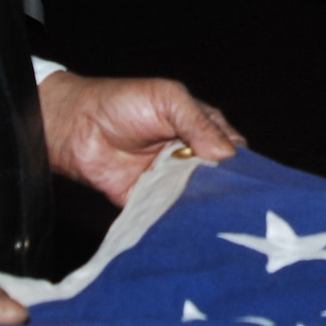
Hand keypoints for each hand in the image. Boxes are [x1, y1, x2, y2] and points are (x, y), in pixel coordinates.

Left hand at [38, 71, 244, 204]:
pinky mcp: (148, 201)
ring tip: (213, 215)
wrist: (76, 127)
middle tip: (234, 201)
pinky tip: (187, 225)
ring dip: (202, 205)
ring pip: (196, 198)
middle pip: (217, 177)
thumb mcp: (169, 100)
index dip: (240, 161)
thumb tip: (228, 154)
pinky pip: (168, 214)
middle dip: (224, 188)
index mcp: (200, 128)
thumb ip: (199, 124)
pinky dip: (177, 219)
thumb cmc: (123, 102)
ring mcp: (169, 180)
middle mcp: (189, 156)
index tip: (249, 177)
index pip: (232, 148)